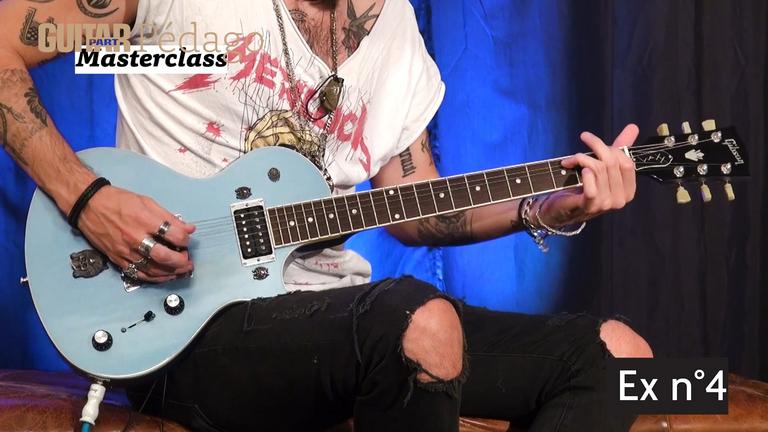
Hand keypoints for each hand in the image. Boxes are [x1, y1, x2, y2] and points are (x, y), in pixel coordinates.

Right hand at [76, 186, 195, 281]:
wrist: (89, 205)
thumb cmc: (118, 201)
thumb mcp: (147, 202)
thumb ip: (169, 217)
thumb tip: (189, 228)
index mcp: (144, 220)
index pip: (172, 235)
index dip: (185, 240)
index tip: (186, 240)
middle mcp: (134, 238)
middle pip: (163, 256)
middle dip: (180, 261)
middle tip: (188, 261)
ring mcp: (125, 251)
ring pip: (152, 269)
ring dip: (170, 273)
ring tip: (180, 271)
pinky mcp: (117, 259)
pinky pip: (138, 274)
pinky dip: (153, 278)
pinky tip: (163, 276)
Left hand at [538, 124, 639, 226]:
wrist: (560, 209)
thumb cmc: (582, 188)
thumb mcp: (603, 168)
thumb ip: (619, 150)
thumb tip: (633, 127)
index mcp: (627, 191)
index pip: (627, 163)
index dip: (612, 148)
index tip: (595, 141)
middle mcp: (619, 200)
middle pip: (611, 163)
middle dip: (596, 146)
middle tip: (584, 137)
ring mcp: (605, 204)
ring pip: (598, 169)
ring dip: (581, 157)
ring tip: (570, 159)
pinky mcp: (589, 206)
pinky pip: (591, 186)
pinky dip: (583, 172)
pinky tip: (572, 167)